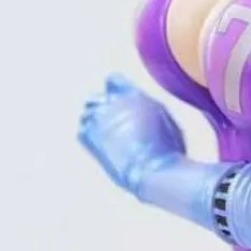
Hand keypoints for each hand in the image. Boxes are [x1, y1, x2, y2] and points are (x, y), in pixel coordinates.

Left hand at [77, 74, 186, 197]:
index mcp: (135, 95)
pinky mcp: (88, 135)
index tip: (117, 100)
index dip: (114, 89)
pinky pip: (82, 130)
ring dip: (96, 122)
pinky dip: (89, 136)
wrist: (153, 170)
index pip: (114, 80)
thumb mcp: (166, 121)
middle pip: (98, 97)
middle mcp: (114, 101)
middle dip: (105, 109)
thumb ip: (148, 109)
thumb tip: (142, 109)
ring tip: (110, 139)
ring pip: (88, 112)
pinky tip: (103, 148)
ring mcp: (99, 117)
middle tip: (116, 127)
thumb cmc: (167, 151)